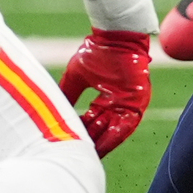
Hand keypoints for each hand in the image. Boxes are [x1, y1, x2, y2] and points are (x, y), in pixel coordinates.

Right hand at [59, 29, 151, 156]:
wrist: (115, 36)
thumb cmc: (96, 51)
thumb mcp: (76, 77)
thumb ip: (67, 95)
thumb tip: (54, 112)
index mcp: (105, 98)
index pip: (92, 121)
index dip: (82, 132)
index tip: (67, 144)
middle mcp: (117, 103)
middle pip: (103, 129)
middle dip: (90, 142)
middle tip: (75, 156)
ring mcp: (129, 103)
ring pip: (114, 131)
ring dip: (101, 144)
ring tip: (87, 157)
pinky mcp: (138, 102)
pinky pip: (127, 125)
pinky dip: (113, 136)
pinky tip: (101, 147)